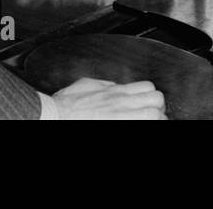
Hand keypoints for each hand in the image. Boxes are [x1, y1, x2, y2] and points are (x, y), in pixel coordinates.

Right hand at [51, 77, 166, 119]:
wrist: (54, 117)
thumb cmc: (65, 105)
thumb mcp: (86, 85)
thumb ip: (105, 85)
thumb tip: (114, 86)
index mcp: (115, 92)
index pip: (149, 89)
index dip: (151, 98)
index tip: (149, 106)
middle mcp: (122, 104)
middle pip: (157, 100)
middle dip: (158, 109)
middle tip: (151, 118)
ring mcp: (122, 118)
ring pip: (155, 115)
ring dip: (155, 120)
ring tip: (147, 123)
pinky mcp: (119, 125)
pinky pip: (142, 125)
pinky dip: (145, 126)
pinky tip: (138, 127)